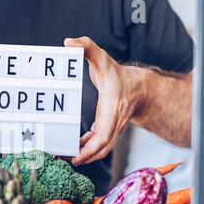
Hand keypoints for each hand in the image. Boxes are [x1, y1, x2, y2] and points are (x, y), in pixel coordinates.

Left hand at [64, 37, 145, 165]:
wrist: (139, 88)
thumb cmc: (119, 75)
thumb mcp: (103, 58)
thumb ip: (87, 47)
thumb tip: (69, 42)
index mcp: (113, 107)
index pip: (105, 133)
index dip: (92, 147)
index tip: (78, 156)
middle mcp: (114, 122)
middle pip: (102, 147)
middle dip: (85, 158)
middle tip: (65, 161)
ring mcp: (112, 128)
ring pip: (100, 149)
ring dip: (84, 156)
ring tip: (64, 158)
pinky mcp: (108, 131)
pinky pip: (97, 144)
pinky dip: (85, 149)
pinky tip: (72, 149)